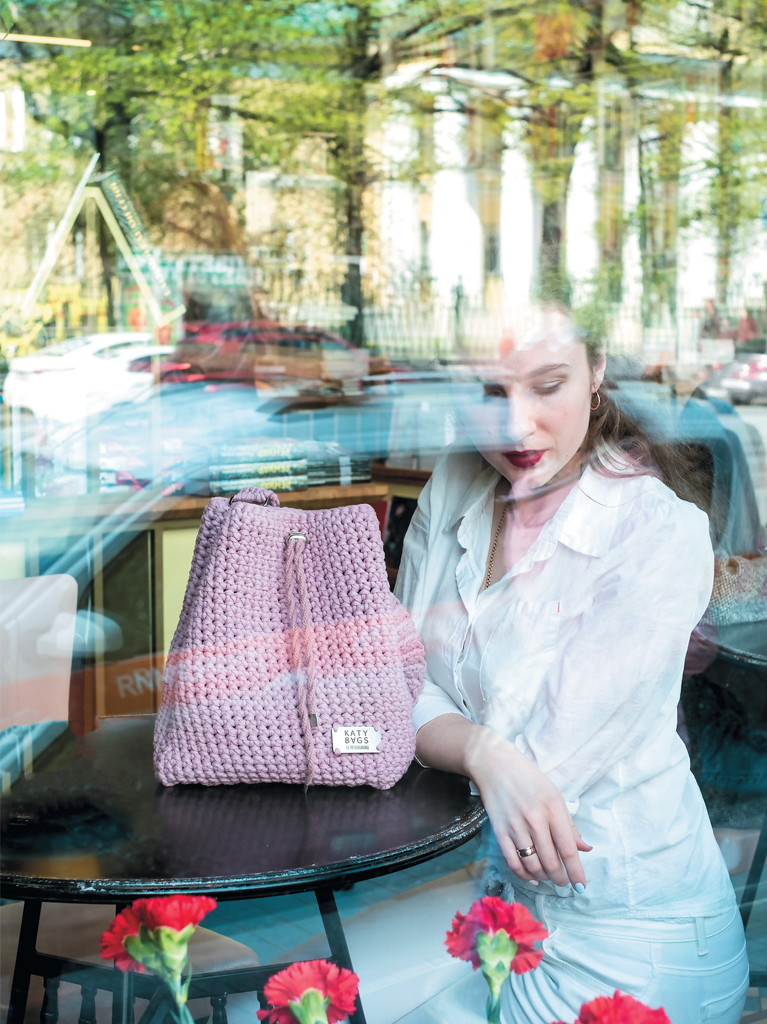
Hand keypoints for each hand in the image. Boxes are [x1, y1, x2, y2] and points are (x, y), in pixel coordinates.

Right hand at [467, 727, 591, 888]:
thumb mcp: (555, 796)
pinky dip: (523, 874)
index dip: (576, 872)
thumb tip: (585, 849)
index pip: (568, 849)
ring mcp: (515, 826)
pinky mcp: (499, 831)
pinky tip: (531, 877)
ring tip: (548, 876)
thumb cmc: (529, 779)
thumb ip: (569, 825)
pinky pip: (512, 861)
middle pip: (551, 862)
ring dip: (543, 877)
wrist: (495, 765)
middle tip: (564, 882)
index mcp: (553, 809)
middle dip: (560, 878)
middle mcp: (535, 820)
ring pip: (532, 865)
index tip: (581, 887)